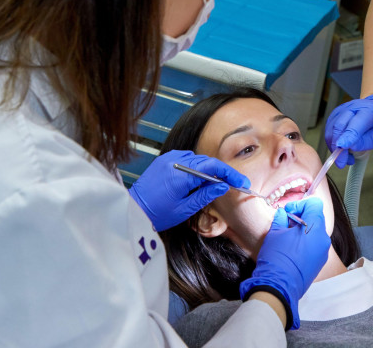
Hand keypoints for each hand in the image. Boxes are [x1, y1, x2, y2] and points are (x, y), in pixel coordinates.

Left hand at [129, 150, 249, 230]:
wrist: (132, 211)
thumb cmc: (156, 214)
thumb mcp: (185, 209)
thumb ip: (205, 195)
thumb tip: (223, 186)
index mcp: (181, 174)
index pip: (213, 167)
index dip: (230, 174)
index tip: (240, 182)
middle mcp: (175, 161)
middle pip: (206, 162)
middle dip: (220, 172)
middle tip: (232, 184)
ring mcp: (168, 158)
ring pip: (196, 159)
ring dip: (207, 170)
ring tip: (212, 185)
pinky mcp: (163, 160)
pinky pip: (185, 159)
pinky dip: (194, 167)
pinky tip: (195, 179)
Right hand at [239, 198, 329, 329]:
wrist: (279, 287)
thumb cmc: (276, 259)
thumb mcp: (274, 233)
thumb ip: (281, 218)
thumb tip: (283, 214)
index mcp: (314, 227)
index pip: (314, 204)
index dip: (300, 204)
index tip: (289, 211)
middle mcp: (323, 238)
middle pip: (316, 217)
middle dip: (302, 216)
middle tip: (287, 222)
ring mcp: (323, 251)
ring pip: (317, 232)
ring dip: (305, 230)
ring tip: (289, 236)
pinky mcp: (320, 262)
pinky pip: (316, 245)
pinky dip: (307, 241)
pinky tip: (293, 248)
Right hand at [324, 94, 372, 167]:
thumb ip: (370, 141)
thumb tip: (352, 147)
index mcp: (371, 110)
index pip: (357, 123)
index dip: (348, 136)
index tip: (342, 148)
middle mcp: (354, 107)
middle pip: (339, 125)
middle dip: (337, 146)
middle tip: (342, 162)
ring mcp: (344, 109)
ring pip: (331, 128)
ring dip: (334, 146)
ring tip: (346, 157)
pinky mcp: (337, 114)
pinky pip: (329, 129)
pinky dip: (333, 142)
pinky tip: (343, 150)